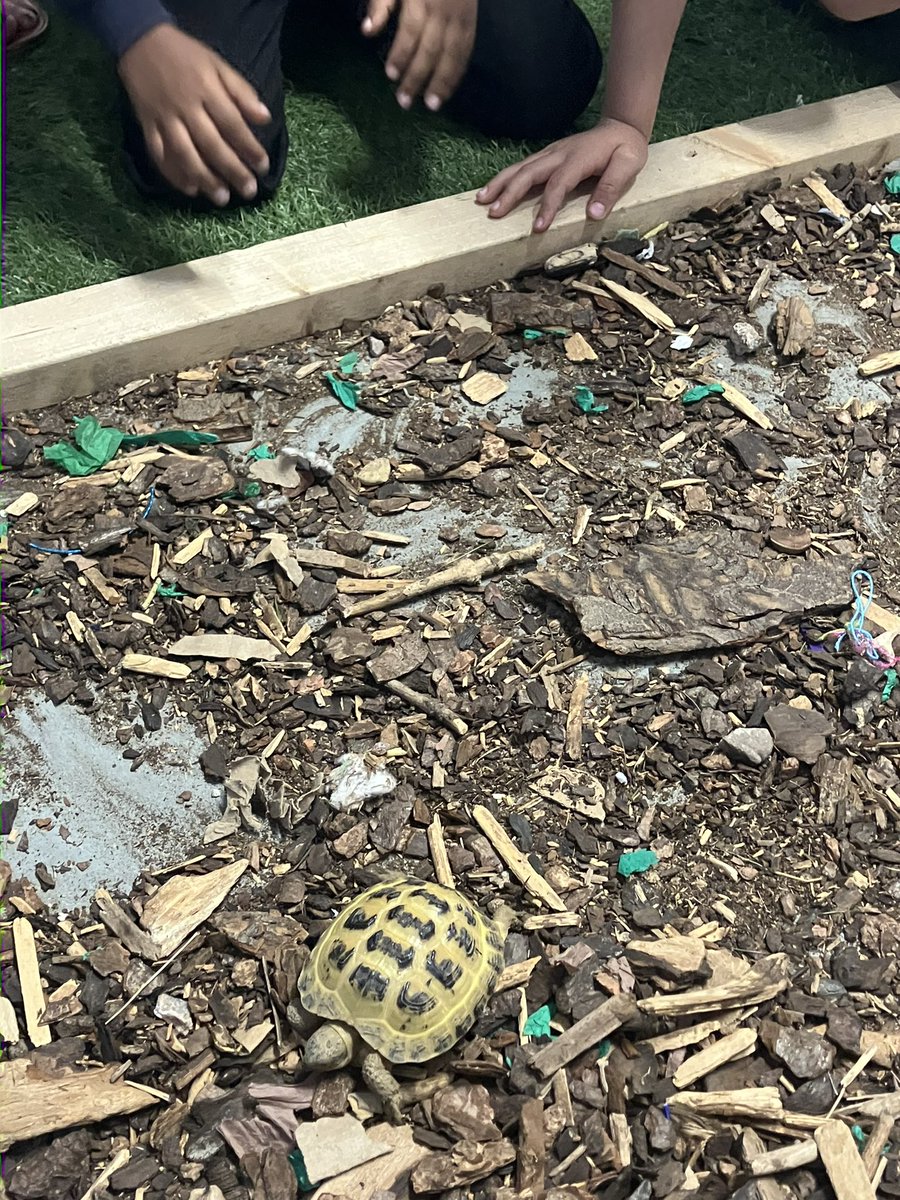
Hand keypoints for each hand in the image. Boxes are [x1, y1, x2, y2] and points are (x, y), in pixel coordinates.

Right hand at [119, 24, 270, 205]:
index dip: (249, 148)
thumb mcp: (218, 64)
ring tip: (221, 198)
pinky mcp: (146, 125)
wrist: (140, 40)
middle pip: (211, 145)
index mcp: (207, 90)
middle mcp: (186, 107)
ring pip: (185, 154)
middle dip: (232, 170)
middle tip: (248, 191)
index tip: (263, 167)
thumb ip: (242, 92)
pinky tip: (189, 189)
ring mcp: (164, 118)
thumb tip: (265, 118)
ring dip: (204, 179)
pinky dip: (173, 174)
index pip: (232, 125)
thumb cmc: (186, 55)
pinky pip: (159, 154)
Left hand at [362, 0, 476, 111]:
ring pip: (453, 53)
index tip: (390, 75)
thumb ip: (381, 4)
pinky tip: (449, 89)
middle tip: (405, 102)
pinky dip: (458, 72)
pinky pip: (467, 50)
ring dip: (443, 82)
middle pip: (431, 48)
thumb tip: (367, 31)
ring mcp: (460, 17)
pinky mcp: (471, 22)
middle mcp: (443, 10)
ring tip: (432, 104)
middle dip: (418, 76)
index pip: (411, 31)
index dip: (401, 54)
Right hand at [476, 118, 648, 231]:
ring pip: (520, 167)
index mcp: (578, 158)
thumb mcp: (628, 165)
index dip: (547, 205)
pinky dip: (505, 177)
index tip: (538, 227)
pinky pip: (522, 166)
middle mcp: (559, 153)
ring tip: (481, 200)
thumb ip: (611, 187)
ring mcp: (551, 152)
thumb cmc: (626, 149)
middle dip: (510, 193)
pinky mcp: (547, 155)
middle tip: (493, 213)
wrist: (621, 126)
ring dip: (500, 183)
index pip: (558, 184)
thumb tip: (594, 214)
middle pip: (529, 172)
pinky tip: (492, 189)